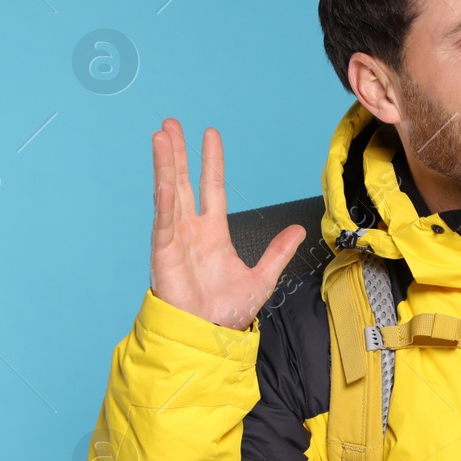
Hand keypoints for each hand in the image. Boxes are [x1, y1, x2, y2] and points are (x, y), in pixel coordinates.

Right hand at [149, 118, 305, 329]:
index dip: (210, 161)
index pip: (211, 187)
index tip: (209, 135)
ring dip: (164, 166)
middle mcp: (190, 230)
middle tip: (171, 124)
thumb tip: (299, 231)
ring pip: (168, 194)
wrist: (209, 336)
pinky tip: (164, 182)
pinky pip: (163, 225)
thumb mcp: (262, 277)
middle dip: (177, 153)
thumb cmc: (226, 311)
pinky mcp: (164, 256)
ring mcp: (175, 240)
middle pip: (183, 181)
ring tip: (161, 137)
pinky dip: (164, 204)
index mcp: (212, 232)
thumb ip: (278, 251)